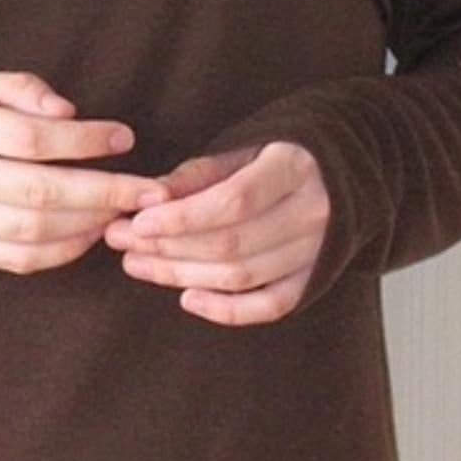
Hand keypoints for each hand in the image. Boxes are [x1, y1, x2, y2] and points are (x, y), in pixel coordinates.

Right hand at [0, 69, 172, 272]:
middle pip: (37, 192)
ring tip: (125, 209)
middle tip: (149, 191)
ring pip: (32, 231)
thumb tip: (67, 112)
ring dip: (89, 223)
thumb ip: (22, 89)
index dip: (83, 140)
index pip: (28, 139)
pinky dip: (64, 250)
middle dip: (103, 192)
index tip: (124, 137)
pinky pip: (20, 260)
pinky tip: (93, 231)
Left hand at [100, 139, 329, 322]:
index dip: (182, 218)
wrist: (340, 173)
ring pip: (242, 275)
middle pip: (232, 243)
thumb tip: (147, 199)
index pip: (234, 202)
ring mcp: (317, 250)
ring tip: (137, 264)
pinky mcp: (313, 279)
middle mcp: (312, 212)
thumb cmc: (277, 156)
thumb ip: (196, 175)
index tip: (137, 222)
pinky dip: (228, 310)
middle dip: (168, 247)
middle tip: (120, 241)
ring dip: (182, 275)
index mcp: (294, 168)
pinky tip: (187, 299)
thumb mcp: (242, 149)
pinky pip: (270, 306)